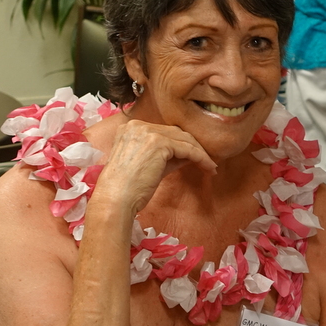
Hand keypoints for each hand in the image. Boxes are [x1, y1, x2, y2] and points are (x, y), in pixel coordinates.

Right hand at [94, 120, 216, 214]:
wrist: (116, 199)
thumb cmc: (128, 188)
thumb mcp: (149, 165)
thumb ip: (167, 155)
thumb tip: (189, 154)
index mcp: (131, 128)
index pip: (165, 132)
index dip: (182, 144)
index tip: (195, 157)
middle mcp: (137, 126)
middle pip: (176, 133)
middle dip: (194, 147)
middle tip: (207, 161)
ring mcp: (147, 132)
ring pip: (184, 139)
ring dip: (200, 153)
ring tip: (210, 166)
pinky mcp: (158, 143)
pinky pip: (188, 149)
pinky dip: (201, 158)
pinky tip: (208, 167)